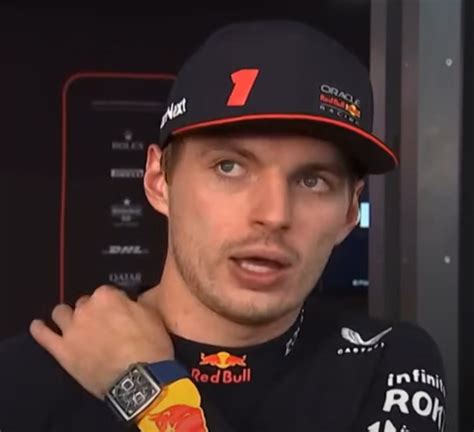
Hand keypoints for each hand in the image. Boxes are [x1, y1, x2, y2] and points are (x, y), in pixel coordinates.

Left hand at [29, 285, 173, 398]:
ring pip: (61, 313)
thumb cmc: (150, 345)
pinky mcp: (62, 351)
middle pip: (84, 302)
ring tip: (74, 324)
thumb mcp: (151, 316)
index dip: (114, 303)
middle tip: (103, 324)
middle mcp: (85, 308)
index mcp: (107, 296)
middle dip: (92, 310)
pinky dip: (40, 329)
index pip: (107, 292)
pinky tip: (38, 325)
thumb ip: (133, 304)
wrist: (138, 379)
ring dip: (68, 316)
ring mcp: (71, 329)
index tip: (120, 312)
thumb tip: (126, 304)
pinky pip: (44, 336)